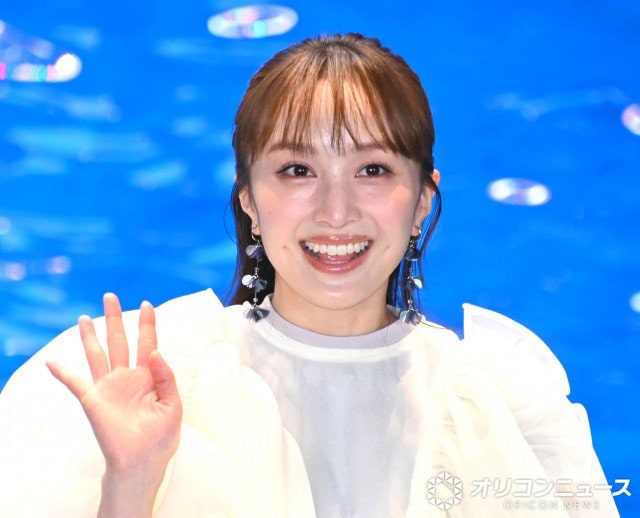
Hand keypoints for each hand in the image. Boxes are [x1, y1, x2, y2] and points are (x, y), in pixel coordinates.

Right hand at [47, 294, 181, 514]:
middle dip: (116, 319)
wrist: (143, 462)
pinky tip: (51, 361)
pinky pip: (75, 383)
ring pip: (98, 354)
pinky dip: (62, 373)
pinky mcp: (94, 400)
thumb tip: (155, 351)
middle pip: (120, 341)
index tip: (147, 304)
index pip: (148, 343)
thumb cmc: (161, 437)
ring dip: (90, 336)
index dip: (147, 324)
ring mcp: (109, 387)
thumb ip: (166, 377)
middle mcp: (127, 377)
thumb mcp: (174, 405)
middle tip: (110, 296)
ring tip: (85, 316)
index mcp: (149, 376)